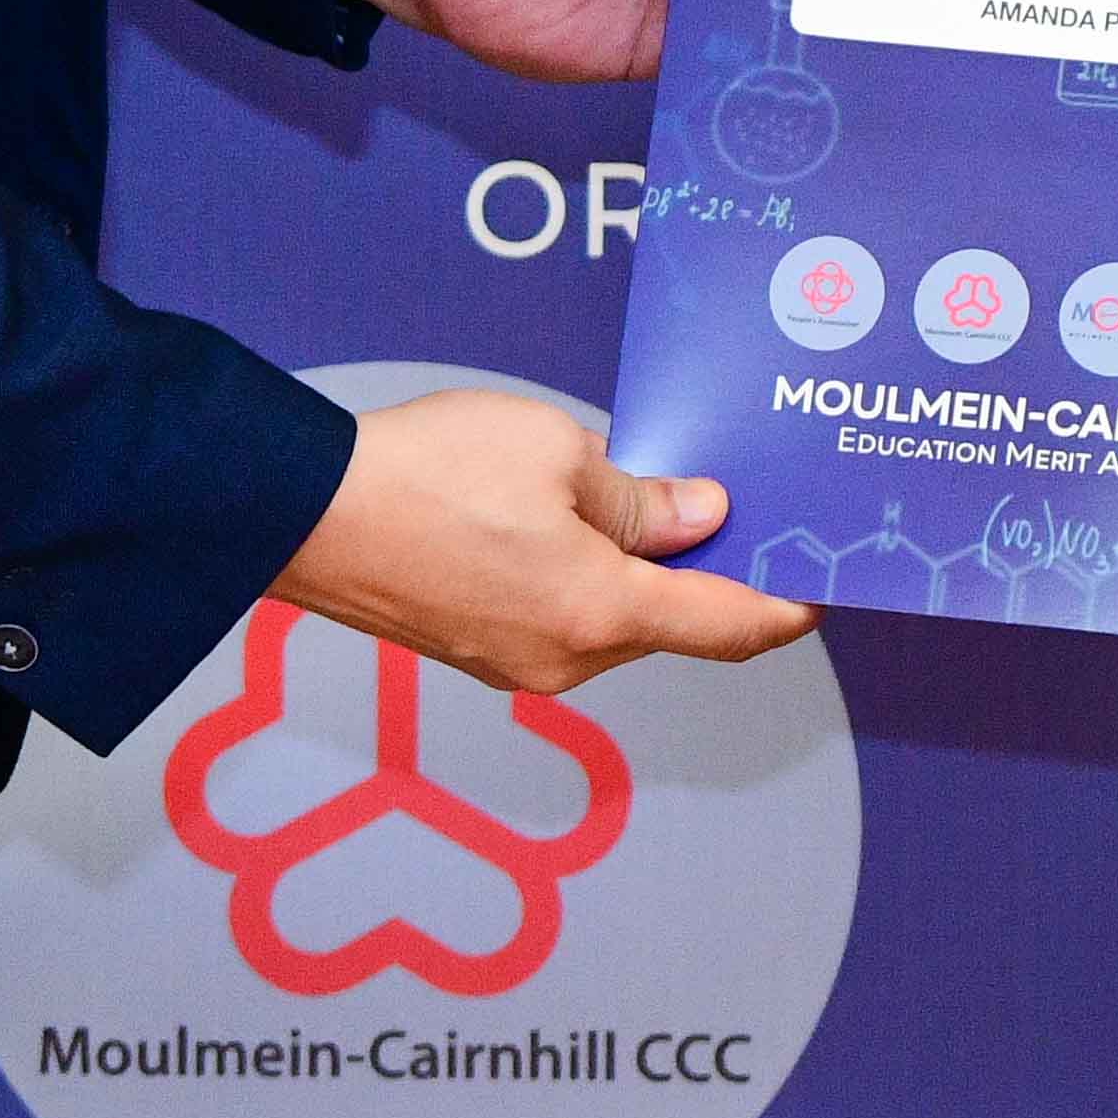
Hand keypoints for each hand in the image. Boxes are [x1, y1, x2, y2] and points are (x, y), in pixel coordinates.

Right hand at [277, 384, 812, 693]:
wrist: (299, 512)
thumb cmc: (425, 473)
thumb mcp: (555, 452)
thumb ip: (641, 496)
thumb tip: (698, 517)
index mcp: (601, 613)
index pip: (727, 627)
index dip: (784, 608)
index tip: (818, 590)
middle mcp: (566, 660)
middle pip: (666, 619)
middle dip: (701, 567)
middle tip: (729, 500)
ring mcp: (516, 664)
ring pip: (607, 618)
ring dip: (633, 569)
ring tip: (636, 492)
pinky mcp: (474, 651)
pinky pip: (556, 617)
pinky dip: (581, 578)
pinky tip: (561, 520)